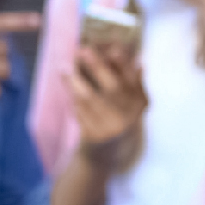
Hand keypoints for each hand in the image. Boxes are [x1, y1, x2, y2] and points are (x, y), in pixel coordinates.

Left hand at [63, 44, 147, 172]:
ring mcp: (110, 128)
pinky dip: (71, 98)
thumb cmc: (118, 121)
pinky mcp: (92, 137)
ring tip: (64, 68)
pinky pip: (79, 112)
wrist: (106, 156)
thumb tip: (140, 59)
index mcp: (139, 105)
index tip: (113, 48)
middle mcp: (128, 117)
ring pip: (90, 99)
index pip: (133, 80)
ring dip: (75, 81)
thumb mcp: (132, 105)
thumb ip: (135, 83)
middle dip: (98, 67)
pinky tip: (66, 87)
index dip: (123, 63)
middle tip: (83, 50)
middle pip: (112, 87)